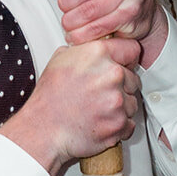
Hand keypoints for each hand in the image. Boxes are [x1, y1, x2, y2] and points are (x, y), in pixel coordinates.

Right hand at [0, 38, 139, 175]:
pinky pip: (130, 124)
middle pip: (134, 78)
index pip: (132, 49)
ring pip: (133, 102)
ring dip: (121, 107)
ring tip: (99, 109)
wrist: (43, 129)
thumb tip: (96, 46)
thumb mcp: (61, 58)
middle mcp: (111, 74)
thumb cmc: (49, 97)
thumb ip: (85, 49)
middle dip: (122, 86)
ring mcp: (117, 100)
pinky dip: (119, 126)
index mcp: (99, 53)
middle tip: (103, 94)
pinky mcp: (119, 124)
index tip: (124, 66)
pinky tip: (102, 122)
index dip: (127, 59)